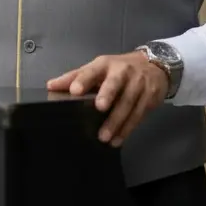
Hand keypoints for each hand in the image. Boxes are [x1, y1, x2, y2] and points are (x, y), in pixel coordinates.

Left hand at [46, 51, 168, 146]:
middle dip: (108, 94)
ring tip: (104, 137)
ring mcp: (139, 84)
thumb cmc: (118, 69)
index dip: (83, 80)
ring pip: (128, 103)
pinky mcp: (150, 97)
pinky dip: (127, 129)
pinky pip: (138, 115)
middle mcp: (123, 72)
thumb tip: (51, 86)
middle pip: (115, 84)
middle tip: (99, 108)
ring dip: (117, 121)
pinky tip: (117, 140)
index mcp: (105, 65)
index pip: (92, 71)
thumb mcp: (97, 69)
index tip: (74, 91)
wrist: (154, 65)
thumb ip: (75, 78)